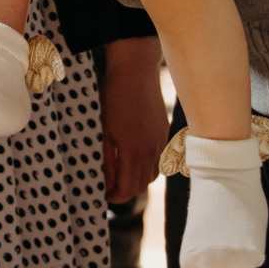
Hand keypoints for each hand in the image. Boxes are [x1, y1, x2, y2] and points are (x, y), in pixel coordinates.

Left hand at [98, 38, 168, 202]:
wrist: (135, 70)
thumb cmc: (114, 97)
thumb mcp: (103, 130)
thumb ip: (107, 160)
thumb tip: (107, 183)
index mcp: (134, 152)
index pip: (127, 190)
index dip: (114, 197)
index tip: (103, 194)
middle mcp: (152, 151)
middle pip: (141, 186)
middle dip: (124, 191)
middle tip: (108, 185)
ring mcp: (160, 142)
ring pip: (152, 174)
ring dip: (137, 179)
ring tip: (120, 172)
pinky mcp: (164, 132)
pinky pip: (159, 159)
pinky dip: (147, 165)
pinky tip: (135, 156)